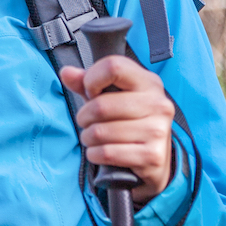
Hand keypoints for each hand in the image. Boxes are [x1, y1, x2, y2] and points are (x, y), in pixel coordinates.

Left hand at [59, 56, 174, 203]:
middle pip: (100, 105)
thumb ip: (87, 82)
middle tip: (87, 122)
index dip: (91, 79)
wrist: (153, 158)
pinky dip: (94, 154)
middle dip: (84, 117)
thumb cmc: (128, 121)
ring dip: (88, 138)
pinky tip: (100, 152)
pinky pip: (106, 153)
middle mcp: (158, 104)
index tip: (91, 92)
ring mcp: (158, 130)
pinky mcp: (152, 155)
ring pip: (100, 132)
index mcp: (149, 82)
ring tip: (94, 138)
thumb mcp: (109, 97)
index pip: (113, 67)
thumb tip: (66, 72)